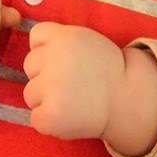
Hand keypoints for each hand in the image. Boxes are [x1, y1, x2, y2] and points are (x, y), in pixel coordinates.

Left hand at [22, 22, 125, 139]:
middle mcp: (54, 59)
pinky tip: (68, 116)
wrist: (127, 99)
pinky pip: (35, 118)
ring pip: (30, 93)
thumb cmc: (105, 69)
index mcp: (64, 37)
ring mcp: (51, 88)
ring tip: (70, 100)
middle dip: (44, 74)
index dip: (46, 48)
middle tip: (69, 82)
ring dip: (45, 99)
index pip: (36, 36)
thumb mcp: (85, 39)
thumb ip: (60, 39)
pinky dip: (48, 121)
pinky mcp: (50, 115)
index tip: (63, 59)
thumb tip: (34, 48)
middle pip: (30, 65)